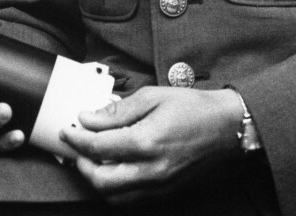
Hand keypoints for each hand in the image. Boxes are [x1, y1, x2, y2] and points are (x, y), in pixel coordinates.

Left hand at [59, 86, 243, 202]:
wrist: (227, 128)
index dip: (76, 138)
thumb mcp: (152, 97)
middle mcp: (151, 170)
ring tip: (90, 158)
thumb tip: (89, 117)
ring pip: (114, 196)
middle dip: (81, 163)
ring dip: (95, 179)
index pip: (98, 146)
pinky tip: (112, 168)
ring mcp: (159, 185)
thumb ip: (117, 110)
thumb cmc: (194, 108)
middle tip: (75, 145)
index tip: (68, 129)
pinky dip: (114, 187)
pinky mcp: (165, 192)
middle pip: (101, 180)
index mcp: (147, 142)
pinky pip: (131, 198)